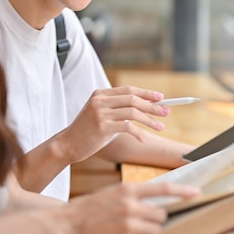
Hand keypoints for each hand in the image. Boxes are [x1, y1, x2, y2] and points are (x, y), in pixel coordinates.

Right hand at [54, 86, 170, 162]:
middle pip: (133, 99)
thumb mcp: (100, 114)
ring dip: (150, 120)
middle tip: (166, 112)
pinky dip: (139, 133)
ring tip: (160, 126)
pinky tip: (143, 138)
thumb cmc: (87, 131)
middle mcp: (100, 100)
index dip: (146, 93)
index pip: (128, 90)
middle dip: (152, 106)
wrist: (67, 144)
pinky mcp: (102, 126)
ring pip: (133, 112)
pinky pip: (127, 127)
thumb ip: (117, 108)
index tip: (161, 97)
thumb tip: (145, 107)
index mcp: (100, 94)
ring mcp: (100, 113)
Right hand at [61, 182, 200, 233]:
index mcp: (127, 189)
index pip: (162, 188)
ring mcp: (129, 225)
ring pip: (154, 230)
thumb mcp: (110, 195)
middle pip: (160, 214)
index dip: (182, 190)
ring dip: (147, 231)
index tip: (197, 192)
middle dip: (154, 218)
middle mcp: (130, 206)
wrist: (65, 225)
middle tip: (138, 219)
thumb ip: (132, 197)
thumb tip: (154, 205)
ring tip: (128, 229)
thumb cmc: (88, 209)